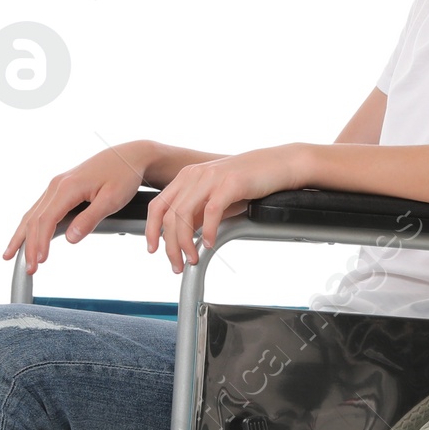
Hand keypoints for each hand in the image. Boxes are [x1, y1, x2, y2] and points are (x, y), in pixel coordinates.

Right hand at [2, 143, 150, 269]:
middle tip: (29, 270)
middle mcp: (56, 185)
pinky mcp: (59, 189)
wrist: (128, 156)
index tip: (39, 262)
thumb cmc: (123, 176)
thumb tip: (70, 239)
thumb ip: (90, 219)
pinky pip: (39, 209)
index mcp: (67, 187)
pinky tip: (23, 237)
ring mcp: (56, 186)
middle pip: (34, 219)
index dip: (40, 243)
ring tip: (11, 257)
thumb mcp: (112, 200)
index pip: (46, 221)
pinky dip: (28, 226)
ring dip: (22, 237)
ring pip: (32, 214)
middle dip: (28, 246)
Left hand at [145, 145, 307, 271]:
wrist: (278, 165)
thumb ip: (197, 213)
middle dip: (170, 245)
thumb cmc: (248, 182)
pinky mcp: (230, 182)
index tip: (153, 249)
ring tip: (192, 258)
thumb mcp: (215, 196)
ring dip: (185, 242)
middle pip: (170, 215)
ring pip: (184, 214)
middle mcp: (194, 175)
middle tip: (178, 265)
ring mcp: (211, 177)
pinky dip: (207, 231)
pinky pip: (211, 211)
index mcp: (186, 177)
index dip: (151, 229)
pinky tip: (209, 244)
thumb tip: (184, 236)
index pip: (158, 205)